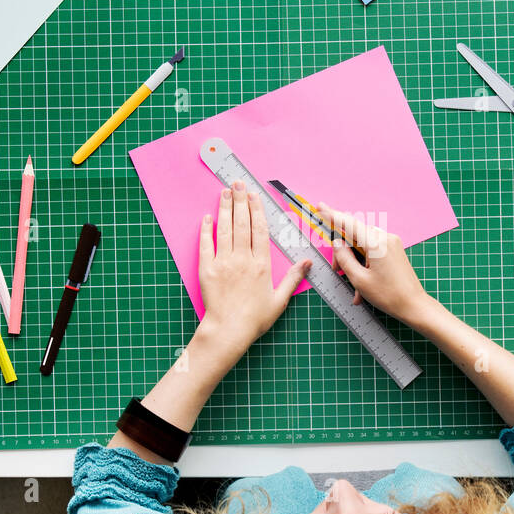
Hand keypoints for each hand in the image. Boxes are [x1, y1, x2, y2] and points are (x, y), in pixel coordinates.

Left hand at [198, 181, 309, 360]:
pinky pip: (206, 244)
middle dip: (240, 201)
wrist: (228, 330)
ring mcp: (224, 262)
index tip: (253, 195)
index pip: (259, 230)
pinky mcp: (207, 269)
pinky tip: (207, 217)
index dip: (256, 210)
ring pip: (225, 229)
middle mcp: (243, 259)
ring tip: (224, 192)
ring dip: (224, 208)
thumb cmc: (255, 319)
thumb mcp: (280, 300)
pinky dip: (206, 229)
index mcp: (261, 264)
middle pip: (242, 223)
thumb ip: (293, 278)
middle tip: (237, 183)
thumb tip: (307, 262)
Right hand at [317, 202, 432, 326]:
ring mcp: (392, 243)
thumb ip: (345, 258)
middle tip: (337, 270)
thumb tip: (337, 243)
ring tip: (355, 288)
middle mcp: (385, 238)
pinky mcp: (394, 250)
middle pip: (355, 237)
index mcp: (376, 243)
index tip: (320, 207)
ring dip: (355, 263)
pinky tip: (364, 287)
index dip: (332, 215)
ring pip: (363, 246)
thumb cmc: (389, 295)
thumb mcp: (359, 279)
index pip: (349, 223)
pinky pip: (373, 251)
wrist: (414, 305)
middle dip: (344, 253)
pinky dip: (365, 265)